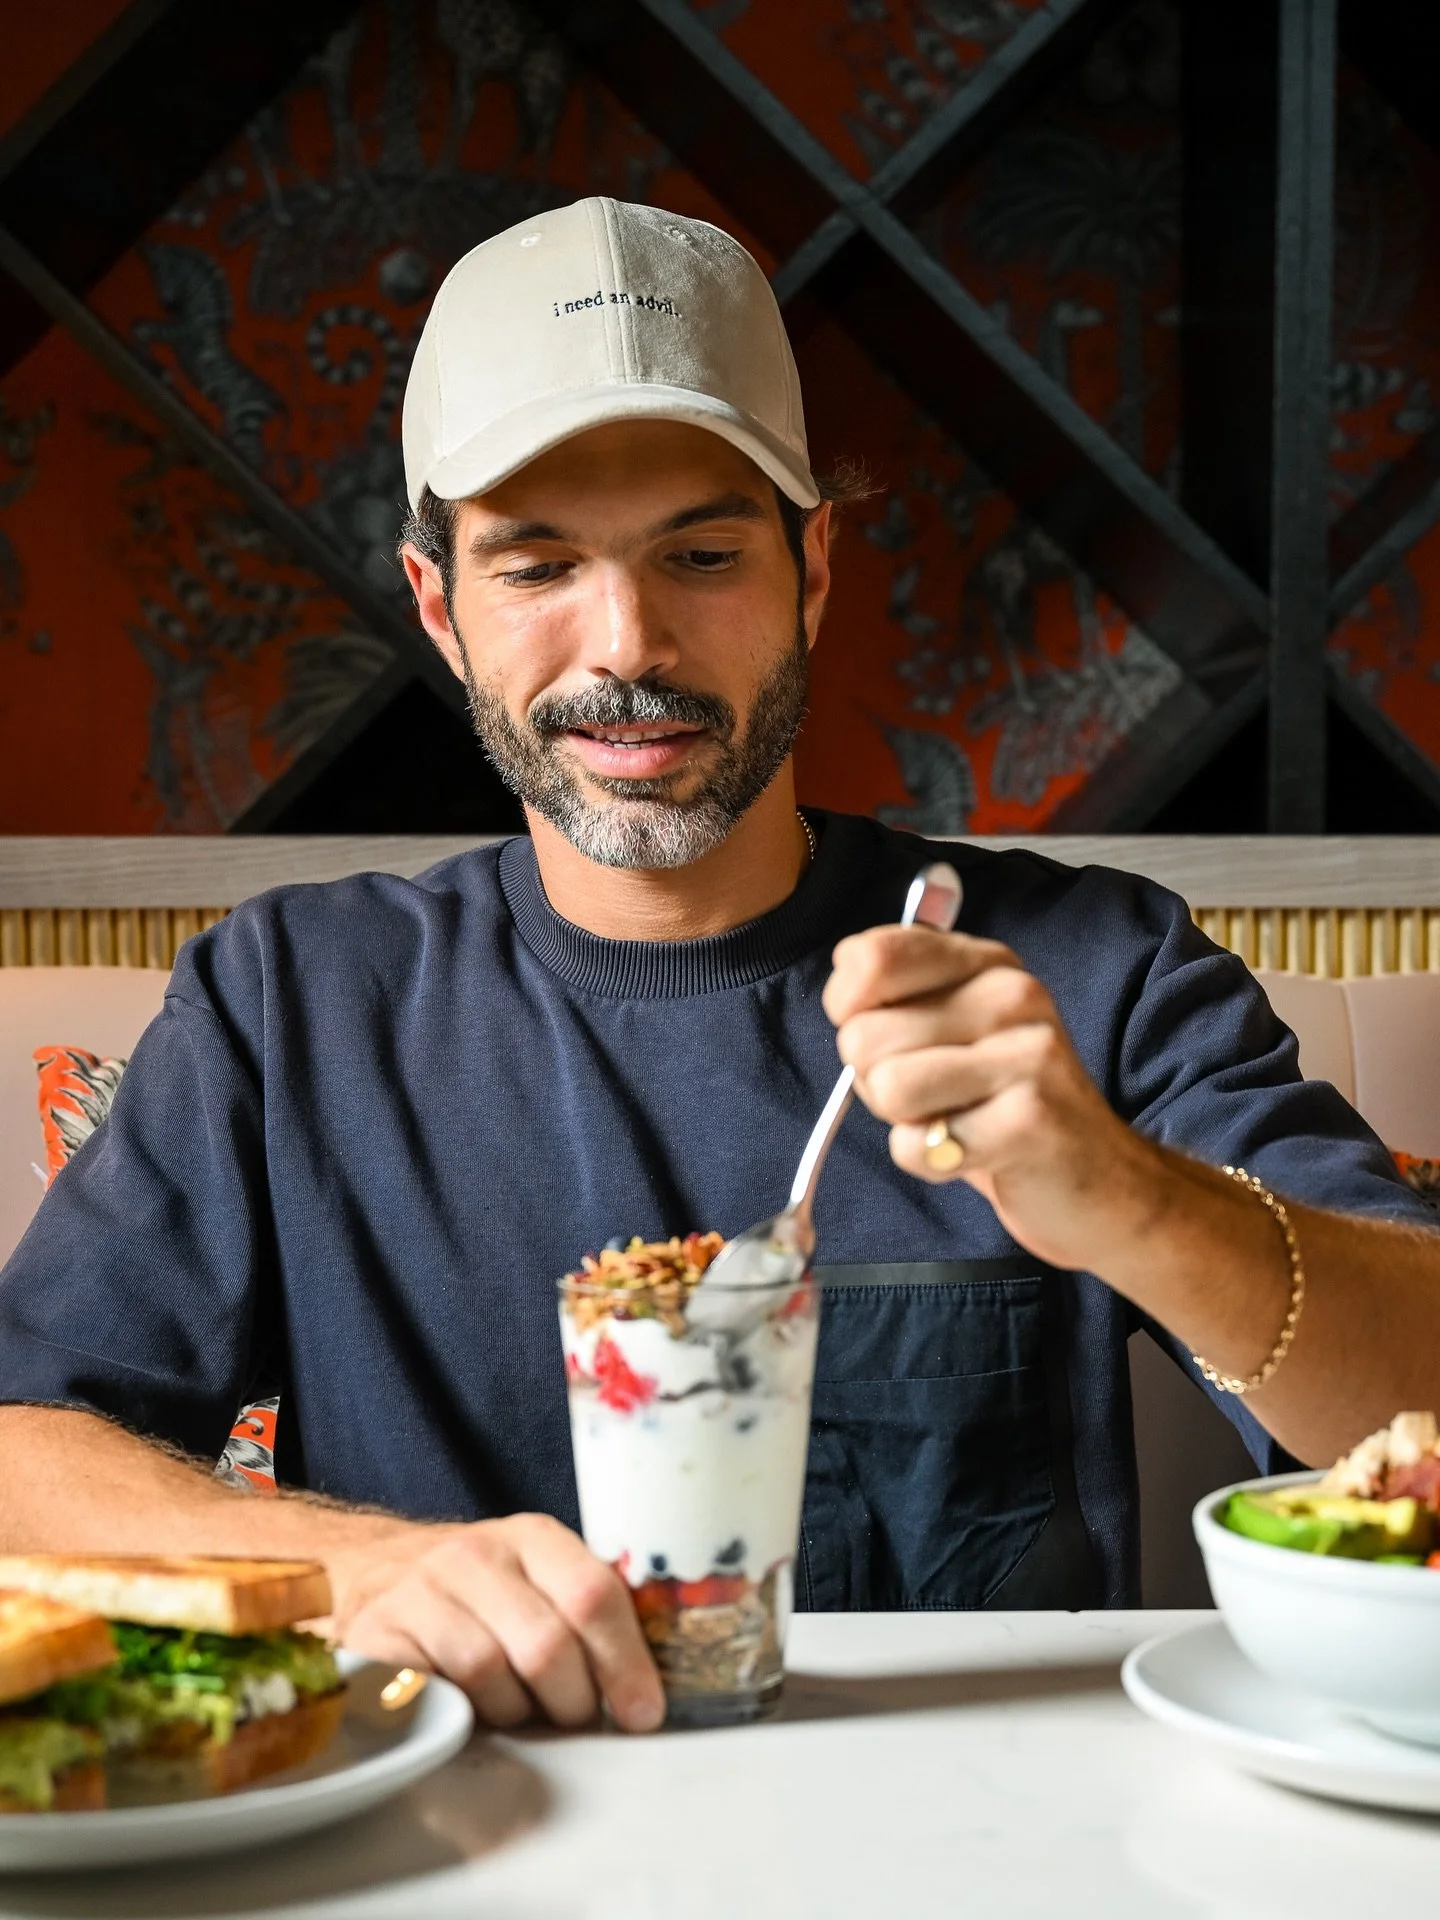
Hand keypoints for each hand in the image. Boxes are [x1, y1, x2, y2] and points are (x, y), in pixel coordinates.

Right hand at [327, 1513, 664, 1732]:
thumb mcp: (536, 1577)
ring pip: (491, 1674)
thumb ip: (589, 1610)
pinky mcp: (377, 1634)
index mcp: (532, 1537)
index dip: (625, 1662)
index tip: (642, 1712)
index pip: (593, 1595)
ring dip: (515, 1712)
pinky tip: (469, 1709)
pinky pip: (435, 1692)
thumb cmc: (477, 1592)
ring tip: (516, 1708)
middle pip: (547, 1645)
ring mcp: (420, 1591)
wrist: (373, 1570)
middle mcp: (475, 1555)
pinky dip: (460, 1714)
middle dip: (573, 1700)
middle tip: (574, 1716)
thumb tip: (649, 1685)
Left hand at [824, 924, 1163, 1271]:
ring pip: (887, 1087)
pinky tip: (973, 1153)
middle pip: (864, 1035)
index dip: (849, 1006)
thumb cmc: (1005, 1105)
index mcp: (986, 964)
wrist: (1104, 1182)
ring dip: (903, 1122)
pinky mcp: (1028, 1122)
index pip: (872, 957)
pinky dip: (928, 1162)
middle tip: (937, 1095)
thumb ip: (896, 999)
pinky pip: (916, 1146)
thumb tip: (843, 999)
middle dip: (877, 1080)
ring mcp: (1027, 1056)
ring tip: (954, 1120)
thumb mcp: (955, 1030)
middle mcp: (1012, 995)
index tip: (884, 1030)